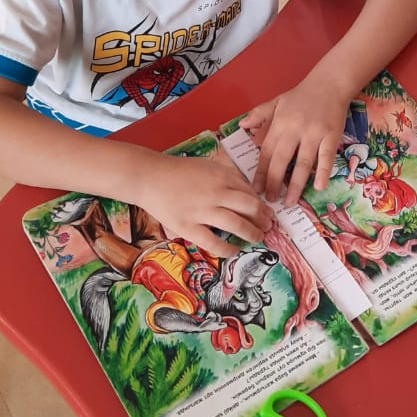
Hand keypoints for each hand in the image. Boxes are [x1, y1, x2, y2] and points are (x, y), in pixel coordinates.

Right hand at [134, 152, 272, 256]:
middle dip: (263, 219)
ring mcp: (201, 210)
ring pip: (236, 225)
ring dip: (252, 233)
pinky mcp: (187, 226)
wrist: (148, 177)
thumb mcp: (207, 165)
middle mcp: (215, 192)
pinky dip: (227, 248)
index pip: (250, 192)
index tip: (267, 213)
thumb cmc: (178, 171)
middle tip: (268, 227)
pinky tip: (234, 250)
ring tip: (258, 238)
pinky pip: (213, 242)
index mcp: (221, 175)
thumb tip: (248, 193)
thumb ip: (227, 177)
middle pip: (249, 207)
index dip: (262, 205)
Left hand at [242, 81, 349, 204]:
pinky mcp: (332, 136)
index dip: (260, 172)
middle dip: (274, 182)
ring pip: (303, 163)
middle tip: (270, 200)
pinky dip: (322, 172)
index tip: (255, 189)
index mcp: (280, 124)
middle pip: (282, 161)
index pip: (267, 152)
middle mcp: (295, 130)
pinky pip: (326, 157)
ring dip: (295, 184)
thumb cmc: (302, 95)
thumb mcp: (277, 101)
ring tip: (290, 201)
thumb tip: (241, 125)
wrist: (329, 84)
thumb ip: (259, 114)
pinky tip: (318, 187)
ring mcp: (314, 133)